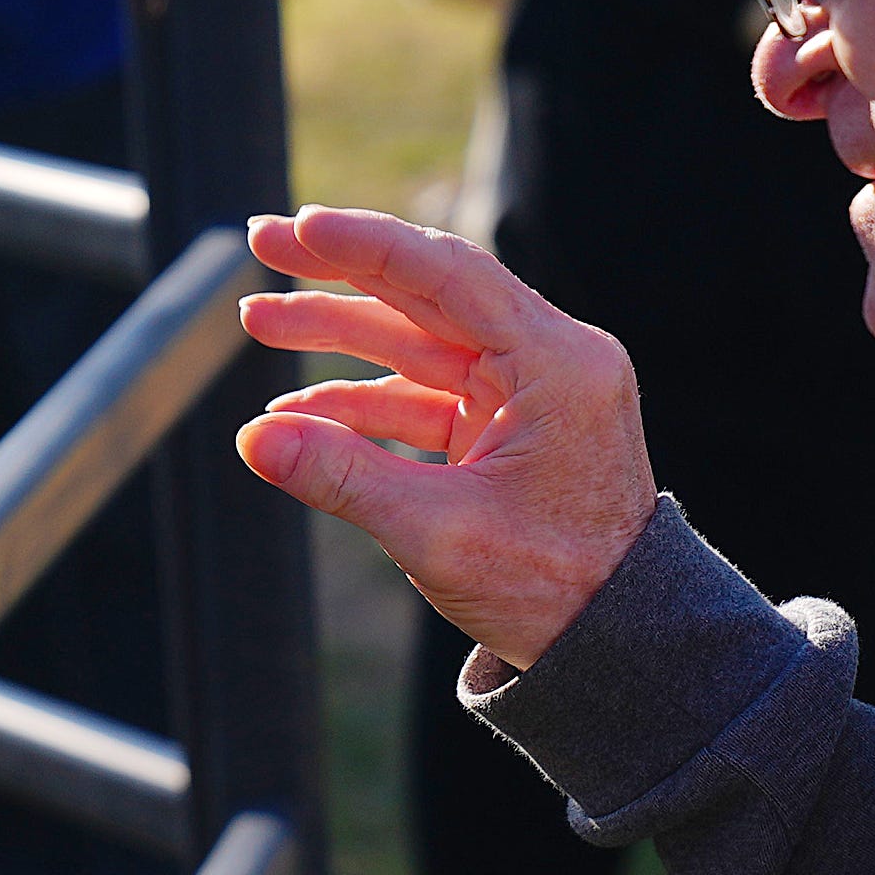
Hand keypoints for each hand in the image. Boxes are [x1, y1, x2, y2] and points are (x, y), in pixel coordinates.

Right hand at [235, 206, 654, 667]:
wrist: (620, 647)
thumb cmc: (553, 590)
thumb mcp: (440, 532)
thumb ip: (343, 476)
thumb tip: (254, 438)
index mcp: (558, 364)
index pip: (449, 274)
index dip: (367, 246)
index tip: (300, 228)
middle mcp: (551, 360)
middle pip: (428, 291)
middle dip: (340, 271)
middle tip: (263, 241)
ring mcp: (529, 392)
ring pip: (418, 341)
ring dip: (340, 334)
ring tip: (259, 319)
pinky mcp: (508, 427)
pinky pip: (425, 394)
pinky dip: (364, 400)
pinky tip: (298, 412)